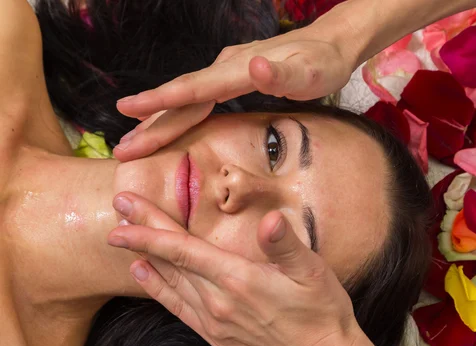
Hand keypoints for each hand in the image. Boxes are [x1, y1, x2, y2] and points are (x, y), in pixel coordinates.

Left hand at [107, 192, 365, 345]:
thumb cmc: (322, 313)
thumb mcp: (313, 272)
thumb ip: (285, 245)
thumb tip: (270, 220)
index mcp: (239, 280)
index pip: (183, 249)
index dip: (150, 228)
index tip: (126, 209)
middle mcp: (219, 302)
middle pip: (171, 262)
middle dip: (141, 233)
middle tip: (119, 208)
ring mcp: (215, 323)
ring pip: (170, 284)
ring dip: (146, 257)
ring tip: (125, 237)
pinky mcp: (217, 336)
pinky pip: (178, 309)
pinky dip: (158, 290)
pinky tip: (144, 275)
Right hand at [113, 19, 357, 161]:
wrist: (330, 43)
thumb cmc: (322, 62)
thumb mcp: (311, 72)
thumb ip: (282, 73)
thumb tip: (252, 66)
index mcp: (238, 70)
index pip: (193, 89)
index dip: (161, 103)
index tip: (127, 112)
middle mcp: (226, 67)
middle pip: (181, 97)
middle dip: (150, 123)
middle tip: (122, 150)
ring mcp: (227, 70)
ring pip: (186, 97)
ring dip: (158, 119)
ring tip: (133, 139)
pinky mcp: (232, 76)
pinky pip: (197, 97)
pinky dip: (177, 112)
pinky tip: (167, 120)